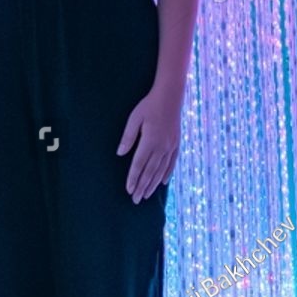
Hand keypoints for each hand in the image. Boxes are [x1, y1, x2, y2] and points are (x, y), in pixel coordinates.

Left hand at [117, 86, 180, 202]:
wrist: (171, 96)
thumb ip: (128, 137)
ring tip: (146, 195)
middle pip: (150, 172)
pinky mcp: (176, 144)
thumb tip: (120, 154)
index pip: (139, 165)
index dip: (133, 178)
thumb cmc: (149, 106)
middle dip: (142, 187)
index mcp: (150, 141)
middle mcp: (162, 147)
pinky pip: (171, 163)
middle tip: (135, 200)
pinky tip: (162, 183)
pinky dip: (166, 174)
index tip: (129, 190)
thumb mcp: (134, 118)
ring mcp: (171, 146)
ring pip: (160, 170)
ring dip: (152, 184)